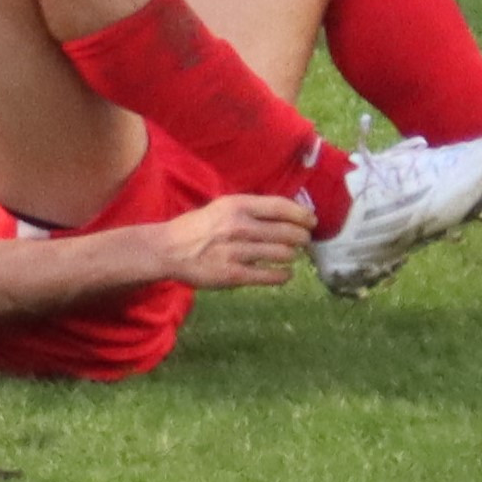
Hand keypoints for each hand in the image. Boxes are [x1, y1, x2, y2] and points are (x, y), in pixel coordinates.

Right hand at [158, 195, 311, 290]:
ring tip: (289, 255)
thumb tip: (285, 213)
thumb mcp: (223, 207)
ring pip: (283, 254)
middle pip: (288, 232)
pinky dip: (283, 275)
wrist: (169, 249)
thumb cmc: (198, 226)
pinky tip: (284, 273)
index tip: (312, 220)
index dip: (301, 214)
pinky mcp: (234, 275)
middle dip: (301, 238)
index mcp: (237, 205)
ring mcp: (238, 252)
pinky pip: (270, 276)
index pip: (281, 207)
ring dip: (291, 255)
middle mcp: (240, 226)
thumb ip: (251, 209)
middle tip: (303, 241)